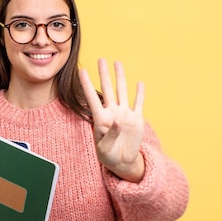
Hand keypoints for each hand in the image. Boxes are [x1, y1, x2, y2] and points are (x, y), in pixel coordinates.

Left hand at [79, 58, 145, 181]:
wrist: (123, 161)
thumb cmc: (108, 155)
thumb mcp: (104, 148)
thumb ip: (111, 134)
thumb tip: (118, 120)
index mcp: (100, 118)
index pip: (92, 98)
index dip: (87, 84)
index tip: (81, 71)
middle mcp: (112, 112)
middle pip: (107, 89)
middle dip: (104, 74)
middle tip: (101, 58)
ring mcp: (124, 114)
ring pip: (122, 91)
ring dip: (120, 77)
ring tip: (117, 63)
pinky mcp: (136, 119)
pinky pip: (138, 103)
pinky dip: (139, 93)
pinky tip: (139, 83)